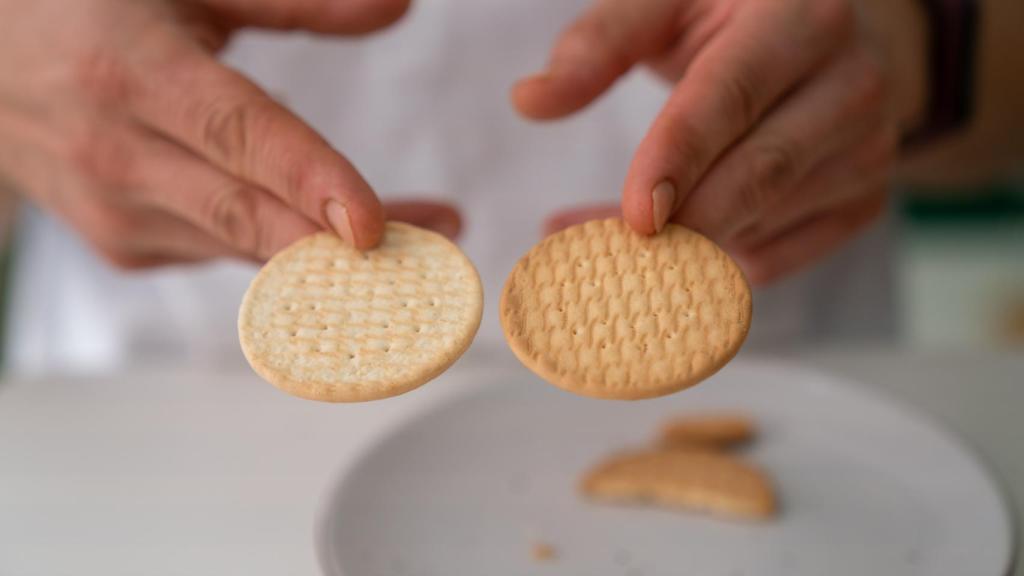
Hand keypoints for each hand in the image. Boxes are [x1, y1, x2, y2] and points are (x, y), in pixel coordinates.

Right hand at [0, 0, 458, 268]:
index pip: (234, 133)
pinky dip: (282, 254)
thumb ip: (296, 0)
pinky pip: (221, 253)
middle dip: (340, 249)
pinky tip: (331, 240)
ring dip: (331, 255)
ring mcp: (113, 212)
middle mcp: (115, 150)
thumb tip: (398, 6)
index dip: (305, 179)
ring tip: (420, 238)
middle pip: (243, 213)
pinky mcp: (122, 246)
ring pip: (242, 247)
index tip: (369, 224)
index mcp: (133, 69)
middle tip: (431, 256)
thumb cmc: (93, 11)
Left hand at [514, 0, 927, 283]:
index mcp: (805, 17)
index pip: (732, 95)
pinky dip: (714, 263)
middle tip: (606, 252)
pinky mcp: (863, 202)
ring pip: (763, 223)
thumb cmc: (735, 17)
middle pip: (759, 171)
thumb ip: (600, 43)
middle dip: (682, 222)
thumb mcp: (671, 4)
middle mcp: (853, 84)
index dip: (678, 157)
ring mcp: (868, 150)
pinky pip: (776, 257)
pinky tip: (677, 242)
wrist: (838, 40)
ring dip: (685, 246)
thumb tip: (530, 100)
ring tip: (616, 240)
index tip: (632, 216)